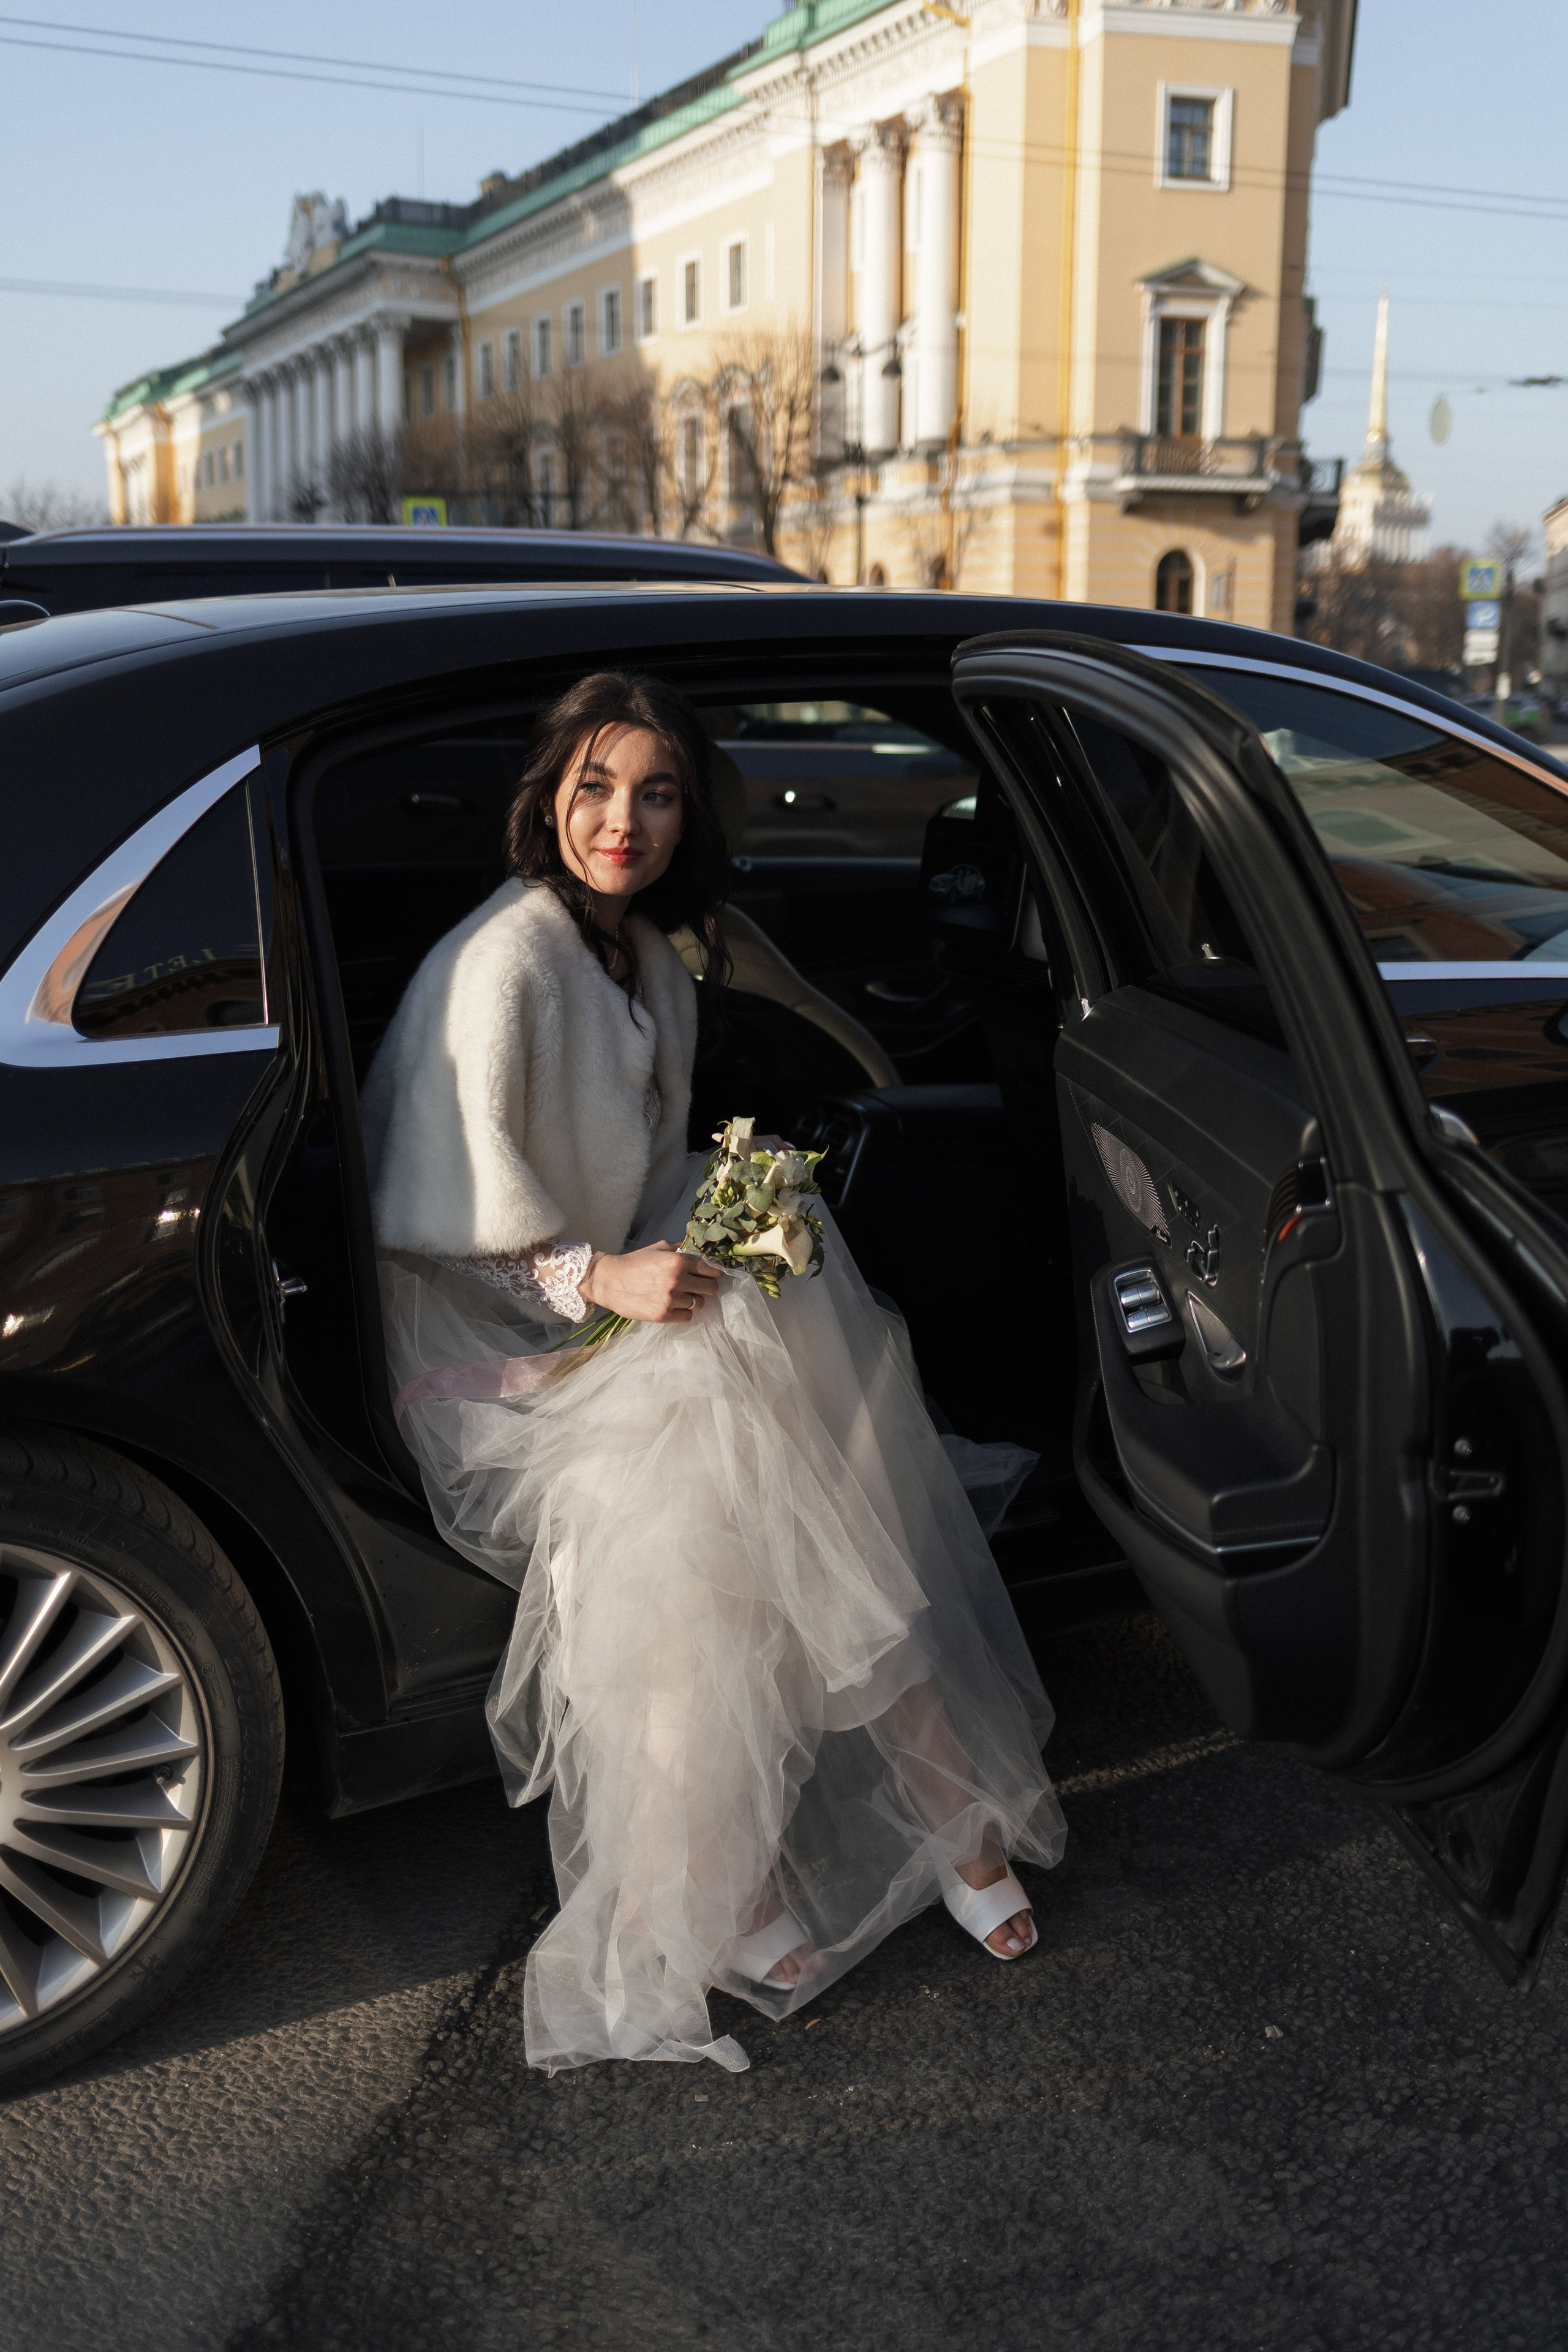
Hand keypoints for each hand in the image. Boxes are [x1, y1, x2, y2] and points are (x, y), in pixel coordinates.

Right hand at [579, 1242, 722, 1323]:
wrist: (609, 1281)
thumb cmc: (634, 1262)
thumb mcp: (659, 1248)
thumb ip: (681, 1250)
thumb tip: (701, 1253)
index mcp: (678, 1260)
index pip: (712, 1270)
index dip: (712, 1273)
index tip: (708, 1275)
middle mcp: (678, 1279)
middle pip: (711, 1288)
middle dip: (706, 1287)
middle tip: (696, 1286)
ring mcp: (671, 1299)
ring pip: (700, 1304)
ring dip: (693, 1300)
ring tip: (680, 1296)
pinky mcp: (663, 1315)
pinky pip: (687, 1316)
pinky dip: (683, 1312)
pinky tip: (673, 1305)